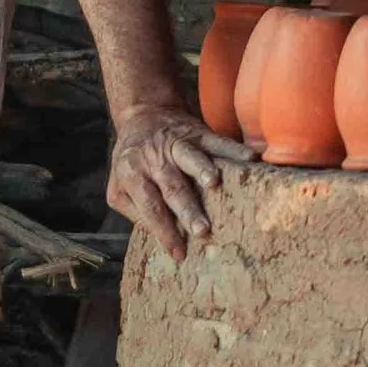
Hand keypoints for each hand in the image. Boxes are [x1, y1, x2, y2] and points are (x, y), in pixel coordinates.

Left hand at [105, 104, 245, 258]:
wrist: (143, 113)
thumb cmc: (133, 159)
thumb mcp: (118, 186)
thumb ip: (134, 210)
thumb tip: (159, 234)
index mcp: (132, 173)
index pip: (149, 206)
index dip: (163, 231)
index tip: (179, 253)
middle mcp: (153, 158)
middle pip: (171, 186)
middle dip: (187, 209)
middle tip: (202, 231)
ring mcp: (176, 144)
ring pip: (190, 158)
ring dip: (203, 170)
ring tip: (215, 185)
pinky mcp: (197, 132)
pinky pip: (216, 141)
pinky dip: (233, 150)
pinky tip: (249, 159)